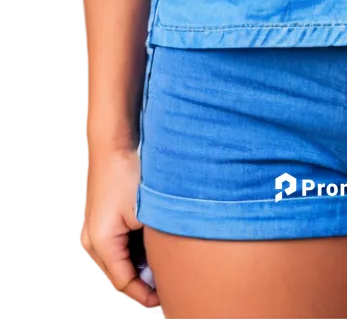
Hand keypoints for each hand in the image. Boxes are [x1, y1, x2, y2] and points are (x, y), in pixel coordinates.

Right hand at [78, 144, 159, 311]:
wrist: (110, 144)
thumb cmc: (125, 171)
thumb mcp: (144, 213)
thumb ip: (150, 247)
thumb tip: (159, 270)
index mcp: (100, 243)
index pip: (123, 283)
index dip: (145, 295)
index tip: (162, 298)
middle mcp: (89, 242)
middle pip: (115, 280)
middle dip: (138, 287)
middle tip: (162, 290)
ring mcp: (89, 233)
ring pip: (112, 267)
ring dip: (132, 272)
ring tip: (156, 271)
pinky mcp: (94, 223)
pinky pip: (110, 251)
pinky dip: (127, 257)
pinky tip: (145, 251)